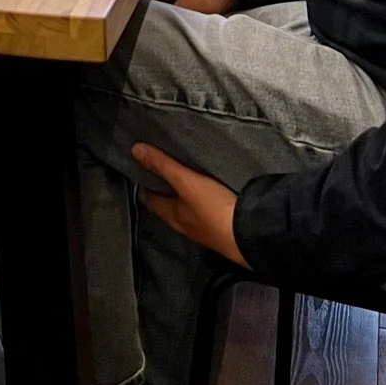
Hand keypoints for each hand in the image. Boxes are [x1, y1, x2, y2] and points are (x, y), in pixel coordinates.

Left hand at [131, 144, 246, 266]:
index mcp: (172, 216)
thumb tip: (135, 150)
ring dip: (186, 194)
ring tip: (188, 174)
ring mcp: (205, 227)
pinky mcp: (223, 226)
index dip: (147, 183)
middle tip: (166, 166)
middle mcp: (186, 224)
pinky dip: (205, 198)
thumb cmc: (214, 210)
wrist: (250, 233)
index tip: (144, 167)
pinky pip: (207, 209)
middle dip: (166, 187)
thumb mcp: (186, 182)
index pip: (151, 199)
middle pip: (170, 204)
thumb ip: (163, 166)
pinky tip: (212, 189)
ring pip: (189, 208)